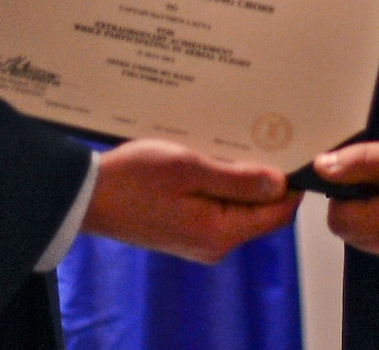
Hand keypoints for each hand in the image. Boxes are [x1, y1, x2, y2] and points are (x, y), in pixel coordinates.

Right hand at [82, 139, 300, 263]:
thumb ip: (236, 178)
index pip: (276, 214)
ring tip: (226, 140)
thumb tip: (279, 184)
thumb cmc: (133, 179)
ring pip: (236, 204)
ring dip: (236, 174)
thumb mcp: (188, 168)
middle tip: (256, 135)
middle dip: (261, 175)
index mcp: (218, 233)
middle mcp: (213, 243)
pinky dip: (217, 180)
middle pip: (258, 209)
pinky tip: (206, 155)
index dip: (289, 184)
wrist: (87, 195)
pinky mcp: (185, 228)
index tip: (290, 150)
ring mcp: (198, 238)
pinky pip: (215, 204)